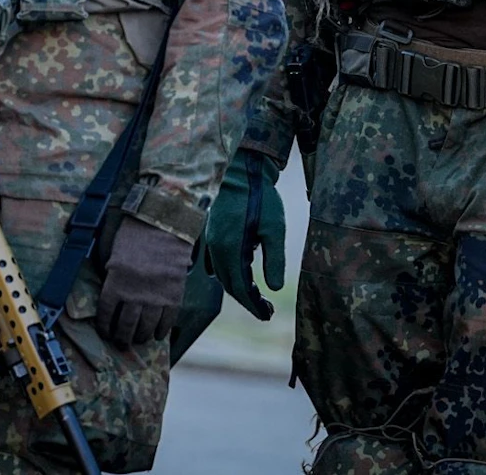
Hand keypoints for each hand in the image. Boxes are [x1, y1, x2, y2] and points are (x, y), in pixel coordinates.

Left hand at [96, 216, 191, 345]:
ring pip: (145, 327)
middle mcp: (133, 295)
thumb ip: (113, 278)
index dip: (105, 327)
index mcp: (115, 283)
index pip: (106, 314)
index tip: (106, 332)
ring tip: (139, 340)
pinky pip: (166, 320)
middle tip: (122, 343)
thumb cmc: (136, 234)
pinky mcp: (173, 296)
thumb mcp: (114, 255)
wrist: (164, 225)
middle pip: (125, 326)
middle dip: (122, 338)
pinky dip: (161, 330)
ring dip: (140, 337)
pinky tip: (158, 334)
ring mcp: (155, 298)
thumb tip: (112, 295)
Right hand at [202, 149, 286, 319]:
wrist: (242, 168)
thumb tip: (274, 288)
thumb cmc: (261, 196)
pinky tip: (237, 274)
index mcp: (231, 250)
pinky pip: (215, 261)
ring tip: (255, 295)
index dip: (253, 305)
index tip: (267, 316)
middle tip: (265, 310)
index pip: (240, 288)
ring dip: (237, 288)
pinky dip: (227, 273)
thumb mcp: (274, 228)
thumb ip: (274, 259)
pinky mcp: (212, 232)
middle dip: (247, 300)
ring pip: (221, 274)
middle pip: (229, 285)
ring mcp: (211, 240)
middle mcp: (216, 248)